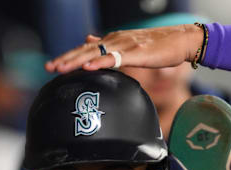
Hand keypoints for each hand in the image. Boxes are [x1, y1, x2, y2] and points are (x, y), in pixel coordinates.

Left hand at [45, 24, 203, 73]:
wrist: (182, 40)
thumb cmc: (159, 46)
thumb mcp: (129, 45)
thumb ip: (108, 45)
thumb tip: (89, 40)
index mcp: (113, 41)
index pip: (85, 49)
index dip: (68, 57)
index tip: (52, 66)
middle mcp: (115, 40)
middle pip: (85, 50)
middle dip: (65, 59)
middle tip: (48, 68)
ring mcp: (125, 45)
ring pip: (95, 53)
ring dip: (76, 60)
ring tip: (60, 68)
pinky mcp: (137, 52)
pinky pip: (115, 58)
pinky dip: (100, 61)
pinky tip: (89, 66)